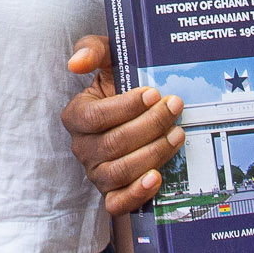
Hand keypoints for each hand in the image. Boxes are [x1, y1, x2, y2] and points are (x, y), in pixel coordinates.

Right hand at [63, 36, 181, 216]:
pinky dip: (137, 192)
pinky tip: (157, 177)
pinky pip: (118, 202)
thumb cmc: (119, 86)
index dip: (126, 107)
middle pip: (113, 143)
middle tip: (175, 107)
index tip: (153, 93)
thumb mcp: (108, 60)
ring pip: (120, 170)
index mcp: (76, 116)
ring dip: (153, 152)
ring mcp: (96, 173)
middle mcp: (83, 147)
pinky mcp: (111, 194)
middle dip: (149, 125)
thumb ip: (92, 50)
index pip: (96, 116)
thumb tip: (75, 63)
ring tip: (177, 133)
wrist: (135, 117)